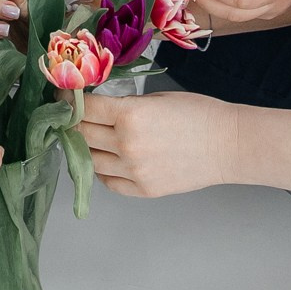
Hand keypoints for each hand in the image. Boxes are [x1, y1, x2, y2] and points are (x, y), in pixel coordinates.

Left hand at [78, 91, 240, 198]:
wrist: (228, 144)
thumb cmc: (197, 113)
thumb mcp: (155, 99)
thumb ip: (123, 106)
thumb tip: (95, 108)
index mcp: (129, 116)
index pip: (83, 109)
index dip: (68, 102)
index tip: (62, 99)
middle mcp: (126, 145)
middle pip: (81, 134)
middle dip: (72, 123)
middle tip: (69, 117)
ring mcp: (134, 171)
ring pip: (90, 160)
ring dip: (85, 148)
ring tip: (88, 138)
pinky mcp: (143, 190)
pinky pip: (109, 182)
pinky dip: (103, 170)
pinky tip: (107, 159)